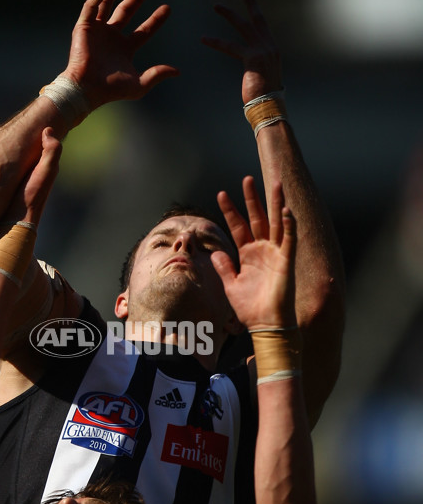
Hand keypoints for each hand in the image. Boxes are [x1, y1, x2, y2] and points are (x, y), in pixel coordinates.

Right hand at [5, 127, 60, 227]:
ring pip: (0, 160)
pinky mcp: (0, 191)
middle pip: (12, 150)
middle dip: (0, 140)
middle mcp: (26, 174)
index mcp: (39, 167)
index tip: (3, 125)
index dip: (18, 131)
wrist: (16, 225)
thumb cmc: (31, 198)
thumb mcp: (46, 172)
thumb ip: (51, 152)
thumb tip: (48, 130)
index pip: (29, 142)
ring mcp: (12, 183)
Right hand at [64, 0, 178, 109]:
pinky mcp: (84, 27)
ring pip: (108, 4)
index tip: (167, 8)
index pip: (143, 31)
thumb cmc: (111, 90)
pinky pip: (92, 6)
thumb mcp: (139, 84)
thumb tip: (178, 71)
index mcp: (124, 50)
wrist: (87, 88)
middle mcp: (111, 38)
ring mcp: (97, 31)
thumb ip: (157, 74)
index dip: (155, 20)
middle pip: (127, 11)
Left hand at [202, 0, 281, 104]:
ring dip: (229, 14)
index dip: (256, 11)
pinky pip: (231, 46)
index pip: (263, 25)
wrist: (269, 107)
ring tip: (216, 6)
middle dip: (249, 2)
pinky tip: (204, 38)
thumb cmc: (264, 97)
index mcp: (272, 49)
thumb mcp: (264, 76)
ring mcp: (263, 51)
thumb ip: (259, 66)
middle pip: (258, 18)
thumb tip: (254, 68)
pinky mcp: (253, 58)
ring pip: (243, 26)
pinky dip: (216, 42)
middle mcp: (270, 46)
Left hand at [212, 177, 296, 330]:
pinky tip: (286, 210)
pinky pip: (289, 239)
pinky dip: (288, 225)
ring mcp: (275, 253)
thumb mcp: (230, 285)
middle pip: (257, 218)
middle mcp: (262, 250)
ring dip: (274, 203)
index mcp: (247, 254)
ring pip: (275, 222)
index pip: (238, 226)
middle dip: (251, 198)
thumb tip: (215, 252)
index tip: (221, 194)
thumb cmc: (250, 308)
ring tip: (274, 182)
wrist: (265, 324)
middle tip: (247, 178)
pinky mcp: (286, 261)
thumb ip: (223, 267)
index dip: (230, 210)